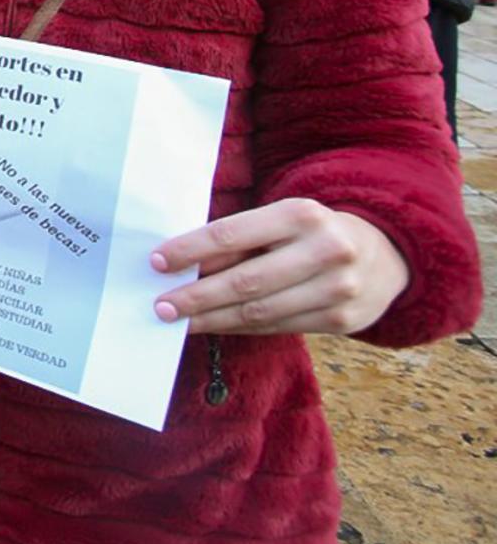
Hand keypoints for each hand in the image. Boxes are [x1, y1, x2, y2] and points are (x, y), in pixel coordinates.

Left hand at [150, 198, 409, 334]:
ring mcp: (338, 289)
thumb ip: (239, 239)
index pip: (232, 234)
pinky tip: (214, 326)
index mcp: (301, 214)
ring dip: (212, 319)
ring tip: (179, 322)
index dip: (190, 250)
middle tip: (160, 306)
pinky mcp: (342, 321)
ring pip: (259, 311)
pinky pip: (278, 327)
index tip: (156, 262)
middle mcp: (324, 250)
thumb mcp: (281, 220)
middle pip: (244, 281)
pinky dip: (239, 328)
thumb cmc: (312, 233)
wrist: (388, 255)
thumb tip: (183, 266)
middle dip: (196, 296)